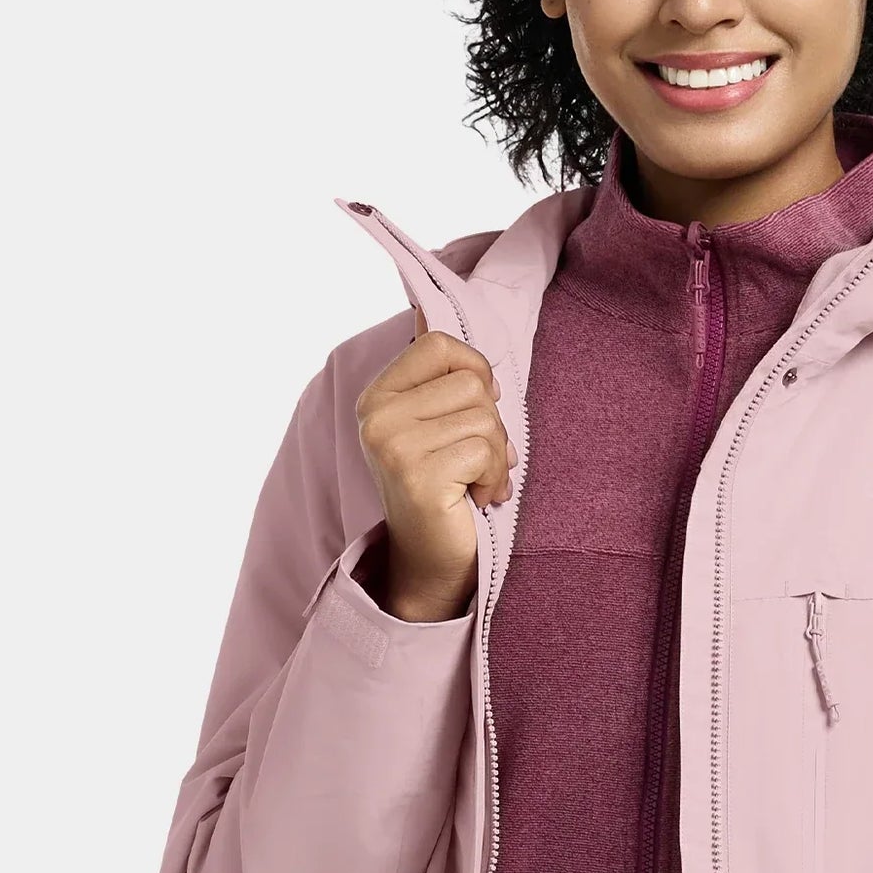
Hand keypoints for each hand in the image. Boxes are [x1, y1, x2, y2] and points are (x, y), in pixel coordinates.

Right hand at [355, 322, 517, 620]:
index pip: (437, 343)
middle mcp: (376, 417)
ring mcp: (392, 445)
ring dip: (496, 455)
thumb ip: (443, 380)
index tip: (480, 406)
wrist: (431, 563)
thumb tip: (428, 309)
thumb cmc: (446, 491)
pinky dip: (495, 478)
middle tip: (477, 461)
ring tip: (476, 481)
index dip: (474, 369)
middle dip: (492, 424)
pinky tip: (478, 498)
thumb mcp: (439, 426)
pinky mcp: (416, 476)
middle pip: (470, 382)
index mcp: (378, 396)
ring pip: (483, 417)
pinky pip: (484, 451)